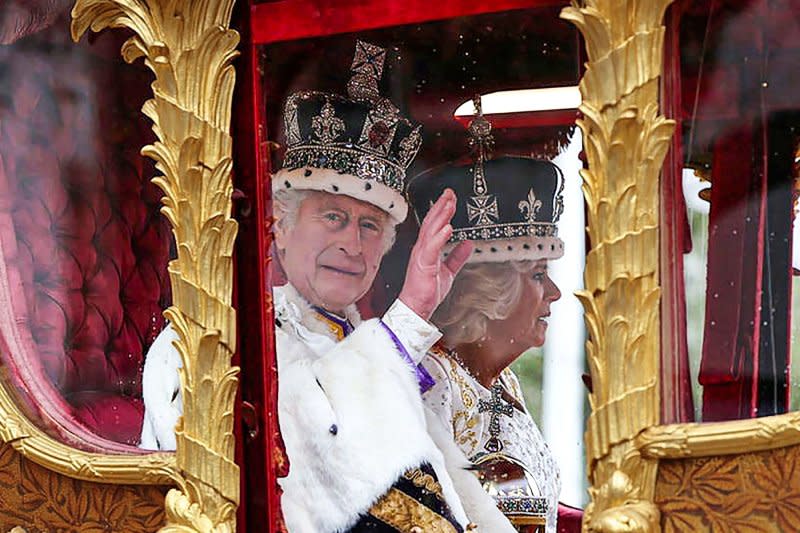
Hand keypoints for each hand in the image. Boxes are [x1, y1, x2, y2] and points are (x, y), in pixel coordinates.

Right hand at [398, 189, 472, 319]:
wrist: (416, 307)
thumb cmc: (427, 291)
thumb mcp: (448, 271)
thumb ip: (457, 257)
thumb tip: (468, 244)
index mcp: (427, 249)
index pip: (434, 224)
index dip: (442, 210)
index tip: (450, 198)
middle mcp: (422, 249)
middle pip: (431, 222)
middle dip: (441, 206)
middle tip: (449, 193)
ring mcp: (421, 256)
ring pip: (431, 231)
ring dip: (440, 216)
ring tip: (449, 204)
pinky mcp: (424, 265)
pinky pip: (432, 248)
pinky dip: (440, 237)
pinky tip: (448, 227)